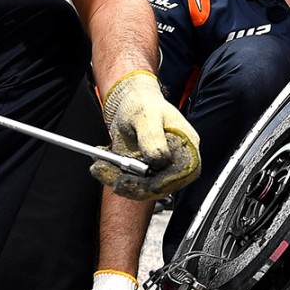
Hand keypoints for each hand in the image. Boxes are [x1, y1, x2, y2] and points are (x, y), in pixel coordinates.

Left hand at [91, 70, 199, 200]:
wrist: (131, 102)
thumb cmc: (143, 103)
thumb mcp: (146, 115)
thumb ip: (152, 137)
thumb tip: (159, 158)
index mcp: (187, 144)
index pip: (183, 173)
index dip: (163, 183)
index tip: (140, 184)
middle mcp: (177, 159)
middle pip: (163, 185)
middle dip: (136, 186)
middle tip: (113, 179)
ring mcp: (161, 167)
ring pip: (145, 187)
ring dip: (122, 182)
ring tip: (102, 170)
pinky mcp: (146, 171)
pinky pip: (134, 182)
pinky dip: (117, 178)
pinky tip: (104, 168)